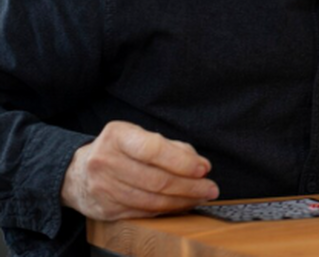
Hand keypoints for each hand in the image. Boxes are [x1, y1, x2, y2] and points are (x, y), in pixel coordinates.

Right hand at [61, 121, 218, 220]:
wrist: (77, 172)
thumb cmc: (119, 151)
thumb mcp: (140, 137)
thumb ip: (173, 148)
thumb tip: (201, 165)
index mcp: (117, 136)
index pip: (153, 150)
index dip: (182, 162)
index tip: (204, 169)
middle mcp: (105, 161)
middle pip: (155, 179)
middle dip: (189, 186)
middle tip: (210, 188)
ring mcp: (102, 188)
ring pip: (151, 200)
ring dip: (182, 201)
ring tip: (201, 197)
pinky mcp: (105, 209)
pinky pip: (143, 212)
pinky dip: (167, 210)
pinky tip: (182, 205)